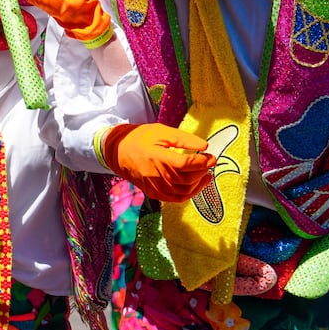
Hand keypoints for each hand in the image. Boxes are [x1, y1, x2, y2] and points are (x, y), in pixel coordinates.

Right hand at [98, 123, 214, 202]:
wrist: (117, 152)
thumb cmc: (139, 138)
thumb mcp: (161, 131)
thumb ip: (183, 139)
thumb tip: (204, 146)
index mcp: (158, 158)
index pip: (187, 164)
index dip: (203, 161)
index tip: (211, 156)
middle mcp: (157, 176)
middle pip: (188, 178)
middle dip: (203, 170)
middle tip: (209, 162)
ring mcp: (155, 187)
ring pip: (185, 191)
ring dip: (199, 184)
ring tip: (206, 174)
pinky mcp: (154, 193)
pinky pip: (176, 198)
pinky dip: (189, 194)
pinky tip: (195, 185)